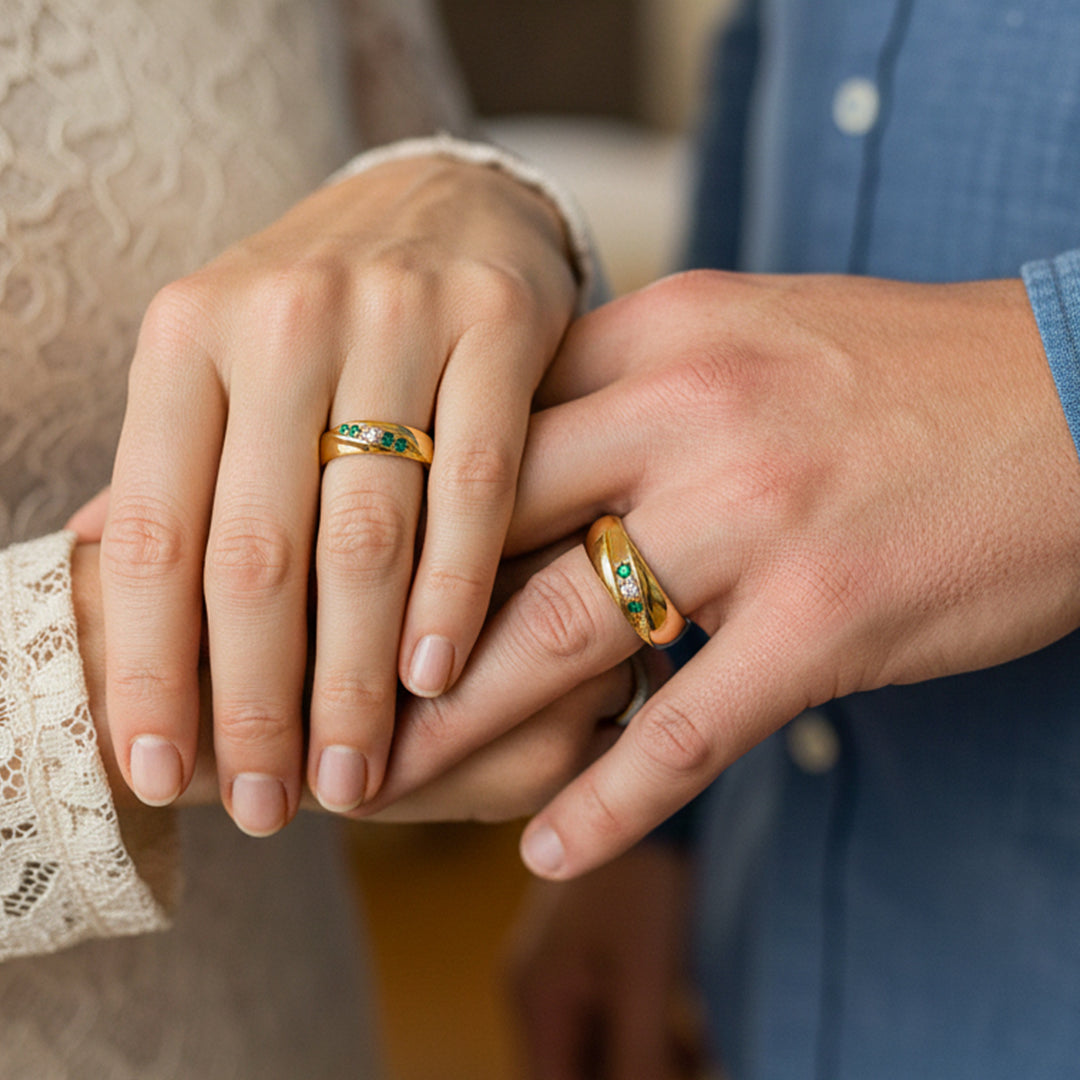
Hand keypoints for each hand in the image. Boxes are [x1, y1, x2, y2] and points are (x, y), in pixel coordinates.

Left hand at [98, 154, 576, 832]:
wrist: (438, 198)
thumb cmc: (319, 310)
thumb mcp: (220, 364)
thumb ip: (174, 466)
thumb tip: (95, 580)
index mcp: (185, 336)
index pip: (155, 531)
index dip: (149, 668)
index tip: (158, 775)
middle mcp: (278, 319)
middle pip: (260, 550)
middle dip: (259, 702)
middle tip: (270, 807)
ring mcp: (395, 314)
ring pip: (368, 530)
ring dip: (355, 676)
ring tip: (349, 776)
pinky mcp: (498, 323)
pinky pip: (478, 482)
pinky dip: (453, 589)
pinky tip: (434, 677)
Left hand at [363, 270, 1079, 876]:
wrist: (1076, 391)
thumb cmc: (901, 370)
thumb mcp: (745, 331)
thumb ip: (629, 383)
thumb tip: (518, 458)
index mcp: (660, 337)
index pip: (479, 427)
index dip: (394, 511)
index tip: (327, 578)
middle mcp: (692, 415)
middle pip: (488, 531)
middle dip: (387, 627)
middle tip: (310, 699)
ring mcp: (758, 518)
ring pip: (561, 634)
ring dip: (460, 727)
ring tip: (383, 789)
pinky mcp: (829, 617)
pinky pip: (690, 727)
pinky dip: (612, 799)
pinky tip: (549, 847)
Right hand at [507, 843, 703, 1079]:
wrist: (647, 794)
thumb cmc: (640, 883)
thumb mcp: (643, 980)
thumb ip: (638, 1056)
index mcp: (536, 1001)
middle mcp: (536, 989)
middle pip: (575, 1071)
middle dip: (627, 1076)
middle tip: (682, 1065)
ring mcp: (559, 969)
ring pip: (596, 1049)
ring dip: (640, 1063)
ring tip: (690, 1054)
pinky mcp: (587, 954)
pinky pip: (609, 1018)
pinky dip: (644, 1036)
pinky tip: (687, 1032)